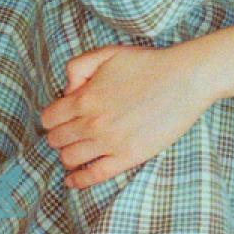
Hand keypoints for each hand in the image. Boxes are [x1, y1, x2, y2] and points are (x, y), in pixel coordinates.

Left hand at [38, 43, 216, 189]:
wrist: (184, 80)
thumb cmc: (147, 64)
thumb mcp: (106, 53)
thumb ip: (77, 67)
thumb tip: (67, 91)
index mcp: (84, 98)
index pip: (49, 118)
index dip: (52, 119)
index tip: (61, 119)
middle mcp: (92, 123)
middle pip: (56, 140)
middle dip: (59, 137)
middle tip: (69, 135)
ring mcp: (109, 142)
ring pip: (70, 159)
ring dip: (68, 156)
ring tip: (75, 152)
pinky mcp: (128, 157)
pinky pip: (94, 175)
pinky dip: (78, 180)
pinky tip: (72, 180)